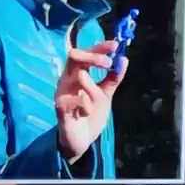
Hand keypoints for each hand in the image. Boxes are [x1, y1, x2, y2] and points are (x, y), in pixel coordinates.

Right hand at [55, 39, 125, 163]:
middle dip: (92, 57)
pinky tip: (87, 112)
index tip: (115, 45)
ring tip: (99, 95)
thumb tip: (124, 59)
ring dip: (90, 83)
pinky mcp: (60, 108)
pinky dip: (86, 104)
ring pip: (74, 76)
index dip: (100, 47)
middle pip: (74, 57)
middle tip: (108, 63)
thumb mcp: (105, 94)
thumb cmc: (91, 113)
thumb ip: (113, 78)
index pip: (86, 53)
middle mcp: (68, 79)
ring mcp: (62, 93)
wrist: (82, 139)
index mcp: (78, 73)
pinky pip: (75, 100)